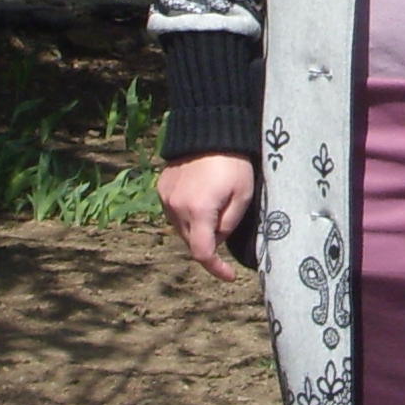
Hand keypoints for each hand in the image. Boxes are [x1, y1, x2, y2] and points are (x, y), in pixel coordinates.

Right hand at [159, 153, 259, 280]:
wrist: (210, 129)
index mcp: (199, 211)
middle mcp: (176, 207)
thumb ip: (229, 224)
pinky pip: (173, 212)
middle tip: (226, 223)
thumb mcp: (243, 196)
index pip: (202, 253)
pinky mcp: (161, 187)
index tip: (229, 275)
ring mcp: (165, 197)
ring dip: (196, 228)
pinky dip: (186, 214)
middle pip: (190, 242)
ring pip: (180, 228)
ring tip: (214, 206)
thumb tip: (217, 240)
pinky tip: (200, 198)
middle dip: (209, 242)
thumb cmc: (234, 162)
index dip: (216, 268)